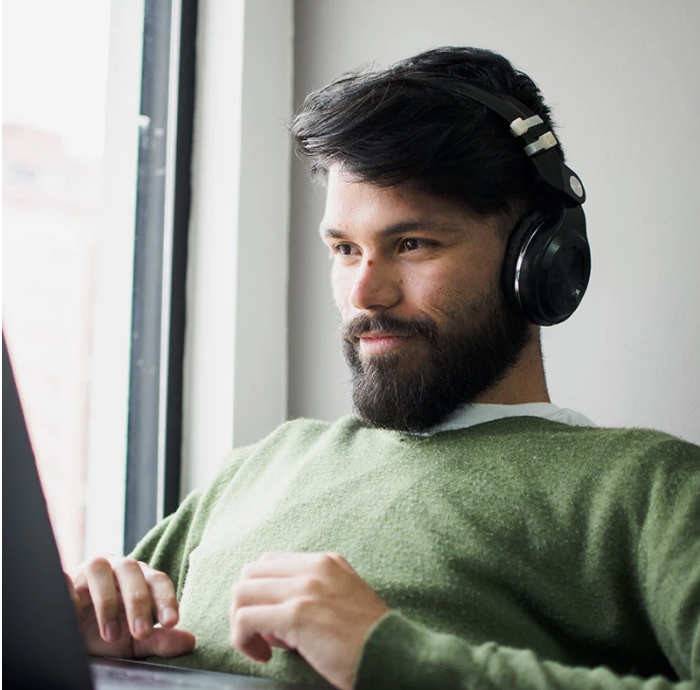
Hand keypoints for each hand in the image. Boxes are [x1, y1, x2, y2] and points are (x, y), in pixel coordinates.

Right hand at [67, 555, 194, 658]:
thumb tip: (190, 641)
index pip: (157, 580)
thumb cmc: (108, 632)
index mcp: (140, 577)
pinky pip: (67, 582)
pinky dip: (73, 600)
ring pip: (101, 570)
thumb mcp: (134, 641)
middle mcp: (117, 567)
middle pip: (132, 572)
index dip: (166, 599)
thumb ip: (160, 640)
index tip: (171, 623)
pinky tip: (77, 623)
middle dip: (138, 602)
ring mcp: (90, 570)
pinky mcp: (65, 579)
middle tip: (141, 633)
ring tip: (110, 635)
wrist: (71, 634)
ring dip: (108, 602)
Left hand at [229, 552, 390, 689]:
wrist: (393, 654)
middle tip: (262, 634)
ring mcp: (304, 588)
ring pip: (241, 592)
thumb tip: (274, 619)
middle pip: (251, 573)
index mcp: (325, 562)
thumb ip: (314, 594)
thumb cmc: (369, 637)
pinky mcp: (296, 615)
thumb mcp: (345, 597)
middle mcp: (313, 568)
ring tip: (262, 646)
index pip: (270, 562)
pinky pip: (245, 619)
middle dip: (246, 605)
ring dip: (241, 623)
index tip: (272, 621)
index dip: (262, 592)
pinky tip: (262, 656)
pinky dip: (243, 640)